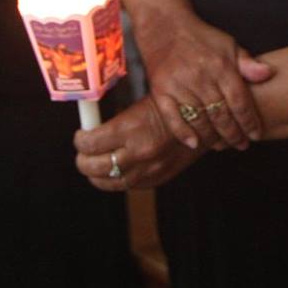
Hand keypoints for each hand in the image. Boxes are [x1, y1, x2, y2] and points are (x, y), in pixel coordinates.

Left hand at [75, 99, 200, 192]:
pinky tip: (115, 169)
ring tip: (93, 164)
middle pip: (93, 167)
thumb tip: (91, 123)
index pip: (89, 143)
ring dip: (96, 174)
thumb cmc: (173, 102)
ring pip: (108, 182)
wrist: (208, 118)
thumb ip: (116, 117)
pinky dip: (117, 180)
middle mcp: (138, 151)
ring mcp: (149, 169)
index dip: (80, 140)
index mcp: (131, 128)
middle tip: (83, 151)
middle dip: (82, 159)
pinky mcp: (158, 178)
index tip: (81, 134)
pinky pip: (128, 187)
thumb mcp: (142, 101)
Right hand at [133, 8, 272, 151]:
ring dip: (212, 137)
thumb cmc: (201, 38)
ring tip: (222, 146)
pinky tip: (194, 144)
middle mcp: (200, 76)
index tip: (256, 134)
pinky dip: (183, 133)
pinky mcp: (160, 90)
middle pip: (221, 115)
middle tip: (241, 145)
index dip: (249, 121)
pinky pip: (172, 118)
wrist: (164, 26)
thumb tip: (268, 73)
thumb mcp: (228, 45)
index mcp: (220, 66)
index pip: (240, 101)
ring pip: (199, 120)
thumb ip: (247, 63)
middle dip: (234, 134)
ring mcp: (178, 85)